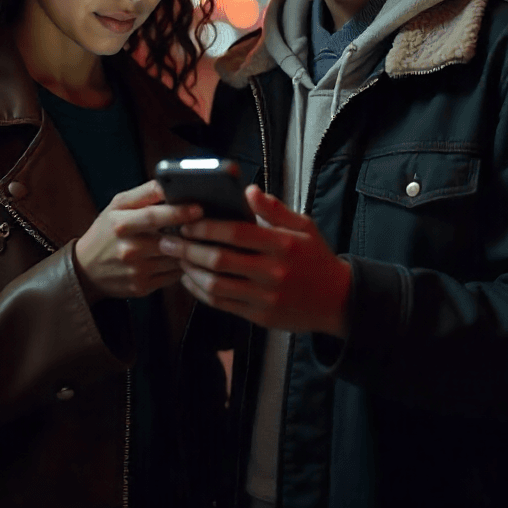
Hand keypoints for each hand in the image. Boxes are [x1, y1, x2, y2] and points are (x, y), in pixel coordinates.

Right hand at [74, 180, 202, 302]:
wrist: (86, 270)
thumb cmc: (105, 232)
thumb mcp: (117, 206)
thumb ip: (144, 193)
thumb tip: (168, 183)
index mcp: (120, 224)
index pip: (153, 217)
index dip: (178, 212)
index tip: (198, 209)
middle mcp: (127, 249)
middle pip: (168, 241)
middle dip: (190, 234)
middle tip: (204, 225)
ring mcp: (135, 271)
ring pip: (174, 260)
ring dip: (187, 250)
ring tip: (193, 240)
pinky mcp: (142, 288)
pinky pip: (172, 276)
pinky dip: (180, 266)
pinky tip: (179, 257)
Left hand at [158, 185, 351, 336]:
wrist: (337, 301)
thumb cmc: (316, 257)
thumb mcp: (303, 226)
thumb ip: (274, 209)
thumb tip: (247, 190)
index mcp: (283, 244)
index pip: (236, 233)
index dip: (207, 227)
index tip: (187, 222)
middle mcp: (273, 272)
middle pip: (220, 260)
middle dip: (188, 249)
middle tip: (169, 240)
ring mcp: (265, 297)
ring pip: (216, 285)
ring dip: (190, 272)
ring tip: (176, 259)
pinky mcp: (260, 317)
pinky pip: (222, 305)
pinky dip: (201, 292)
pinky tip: (190, 280)